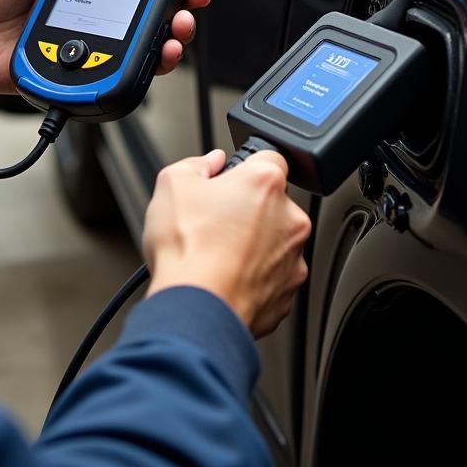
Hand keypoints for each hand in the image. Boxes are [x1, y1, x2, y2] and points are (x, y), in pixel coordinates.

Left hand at [0, 0, 211, 92]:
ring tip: (174, 34)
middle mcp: (84, 11)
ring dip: (164, 41)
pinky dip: (131, 72)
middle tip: (190, 1)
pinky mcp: (68, 73)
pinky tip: (144, 62)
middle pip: (144, 13)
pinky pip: (106, 76)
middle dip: (177, 8)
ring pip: (135, 48)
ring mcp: (79, 44)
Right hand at [143, 150, 311, 337]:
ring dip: (253, 244)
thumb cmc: (187, 251)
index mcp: (266, 184)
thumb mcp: (173, 184)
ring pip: (275, 241)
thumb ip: (197, 163)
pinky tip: (226, 277)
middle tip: (215, 222)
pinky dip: (254, 276)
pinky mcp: (287, 292)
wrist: (196, 308)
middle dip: (248, 208)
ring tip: (217, 254)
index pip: (268, 157)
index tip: (230, 180)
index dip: (244, 167)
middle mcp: (290, 219)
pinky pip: (273, 276)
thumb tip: (211, 162)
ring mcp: (293, 258)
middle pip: (272, 202)